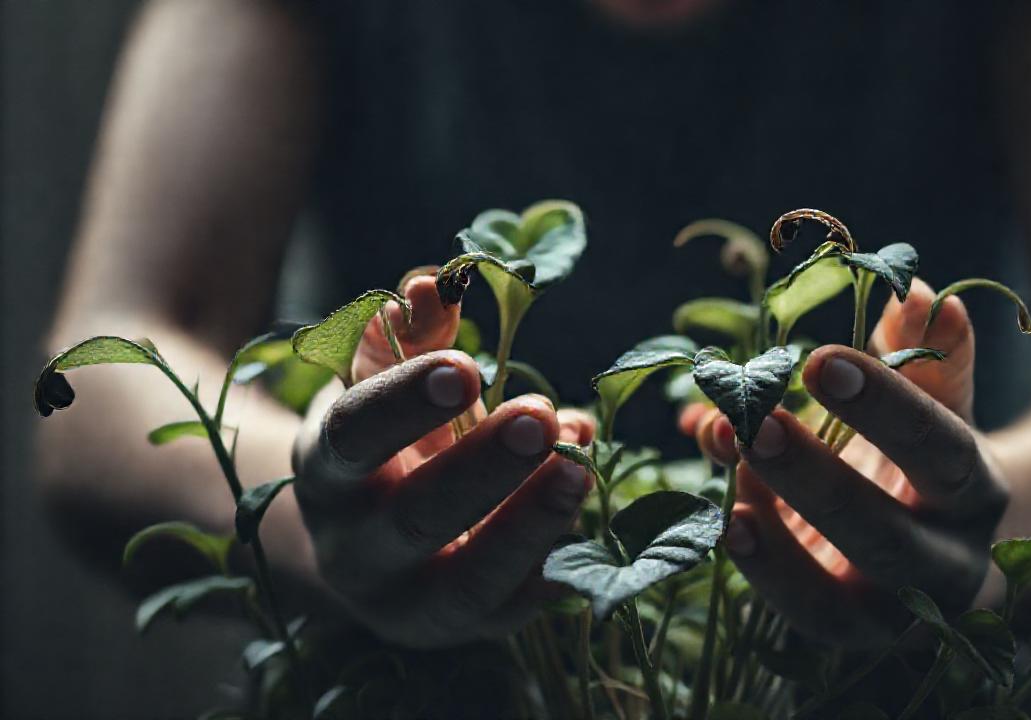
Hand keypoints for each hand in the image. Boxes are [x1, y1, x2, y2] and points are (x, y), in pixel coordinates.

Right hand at [292, 274, 594, 647]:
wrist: (371, 539)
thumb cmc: (388, 440)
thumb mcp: (386, 383)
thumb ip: (410, 334)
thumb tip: (435, 283)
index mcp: (327, 471)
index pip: (353, 437)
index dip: (405, 404)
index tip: (467, 368)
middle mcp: (355, 548)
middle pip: (414, 516)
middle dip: (481, 467)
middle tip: (538, 417)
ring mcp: (410, 601)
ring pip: (467, 579)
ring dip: (530, 523)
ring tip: (581, 469)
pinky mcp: (466, 629)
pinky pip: (513, 607)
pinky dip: (554, 563)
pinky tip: (587, 513)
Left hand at [683, 280, 1007, 647]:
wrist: (946, 540)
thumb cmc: (926, 453)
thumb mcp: (935, 399)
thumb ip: (926, 352)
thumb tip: (920, 295)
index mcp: (976, 491)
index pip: (941, 451)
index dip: (887, 407)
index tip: (823, 360)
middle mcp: (946, 565)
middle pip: (885, 535)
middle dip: (817, 479)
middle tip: (758, 422)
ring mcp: (894, 614)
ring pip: (836, 597)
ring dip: (775, 537)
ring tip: (725, 470)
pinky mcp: (845, 635)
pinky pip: (801, 613)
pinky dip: (762, 571)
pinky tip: (725, 520)